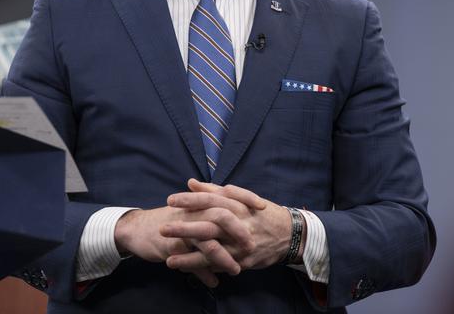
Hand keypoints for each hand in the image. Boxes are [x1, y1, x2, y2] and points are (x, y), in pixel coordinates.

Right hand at [113, 203, 243, 286]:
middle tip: (252, 246)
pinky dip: (204, 274)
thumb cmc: (168, 220)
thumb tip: (234, 216)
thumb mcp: (190, 212)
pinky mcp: (171, 247)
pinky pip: (191, 262)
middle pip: (220, 217)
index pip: (226, 196)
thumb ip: (210, 210)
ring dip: (224, 259)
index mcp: (199, 203)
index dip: (245, 199)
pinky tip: (214, 283)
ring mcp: (182, 230)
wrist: (137, 229)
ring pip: (207, 243)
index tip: (263, 207)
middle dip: (238, 232)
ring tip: (237, 271)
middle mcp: (192, 213)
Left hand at [162, 179, 300, 271]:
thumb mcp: (242, 197)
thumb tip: (190, 183)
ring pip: (214, 250)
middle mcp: (239, 224)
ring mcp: (241, 245)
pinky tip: (186, 270)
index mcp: (238, 205)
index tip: (170, 200)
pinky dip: (204, 268)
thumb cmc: (261, 213)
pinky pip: (221, 266)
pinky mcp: (244, 261)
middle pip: (209, 225)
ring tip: (169, 259)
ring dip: (190, 256)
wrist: (290, 234)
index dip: (191, 200)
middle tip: (163, 228)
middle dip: (185, 228)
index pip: (212, 200)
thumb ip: (215, 190)